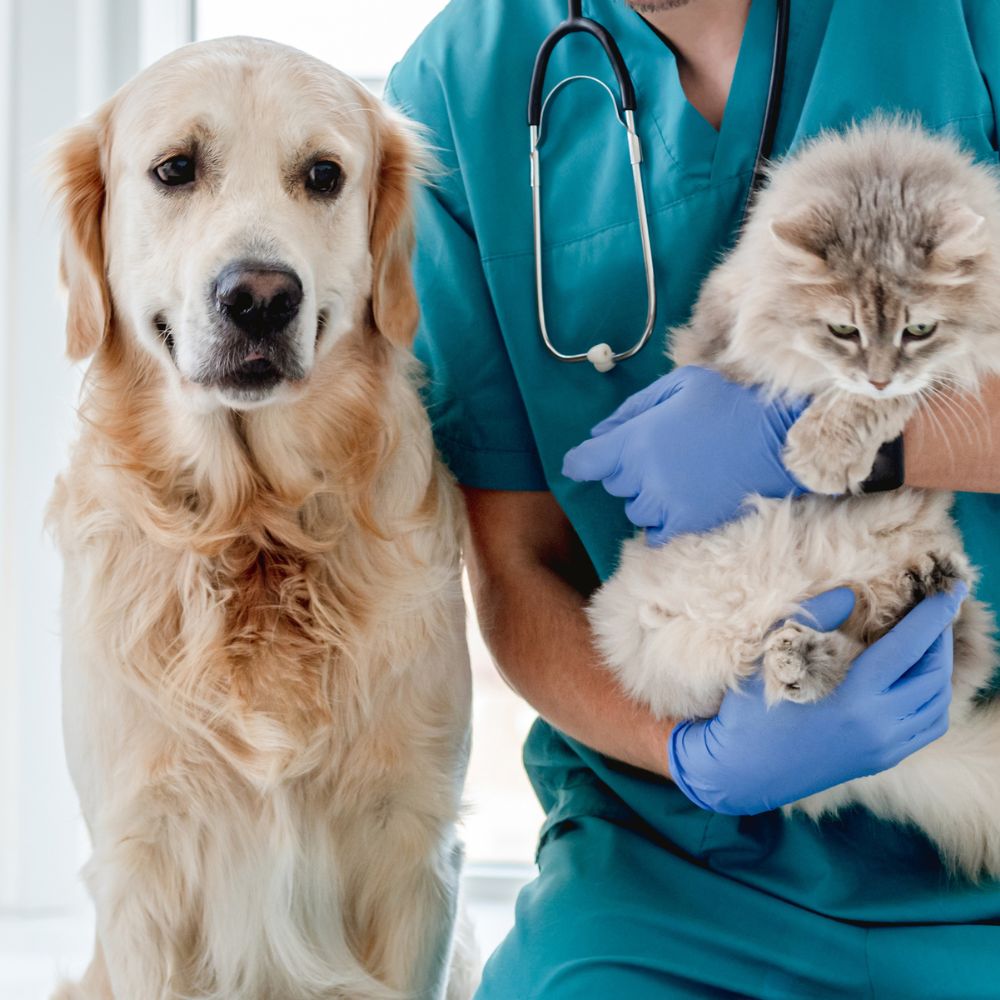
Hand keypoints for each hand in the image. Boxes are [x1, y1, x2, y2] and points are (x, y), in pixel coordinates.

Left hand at [562, 366, 806, 543]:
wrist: (777, 438)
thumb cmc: (728, 403)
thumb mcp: (678, 385)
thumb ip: (633, 408)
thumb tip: (599, 433)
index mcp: (636, 439)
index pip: (585, 462)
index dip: (580, 462)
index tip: (583, 463)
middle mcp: (644, 476)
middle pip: (614, 484)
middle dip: (627, 471)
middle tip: (660, 454)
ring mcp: (665, 503)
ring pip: (635, 509)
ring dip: (647, 496)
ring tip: (677, 476)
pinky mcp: (687, 523)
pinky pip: (656, 533)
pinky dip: (662, 521)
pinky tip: (681, 502)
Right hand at [668, 583, 965, 815]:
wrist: (742, 773)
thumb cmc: (750, 713)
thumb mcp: (773, 658)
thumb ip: (814, 620)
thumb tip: (851, 592)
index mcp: (855, 702)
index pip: (907, 649)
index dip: (932, 617)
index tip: (949, 589)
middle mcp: (880, 729)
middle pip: (932, 675)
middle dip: (940, 638)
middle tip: (938, 607)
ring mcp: (884, 750)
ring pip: (938, 704)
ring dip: (941, 667)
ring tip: (930, 639)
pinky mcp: (881, 761)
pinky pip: (927, 726)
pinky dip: (933, 696)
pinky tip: (920, 678)